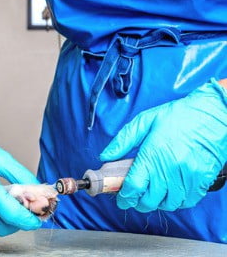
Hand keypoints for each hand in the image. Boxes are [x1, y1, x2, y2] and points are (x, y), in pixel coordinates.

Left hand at [100, 79, 226, 211]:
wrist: (212, 115)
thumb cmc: (178, 116)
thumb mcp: (144, 121)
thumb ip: (122, 140)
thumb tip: (106, 156)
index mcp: (153, 155)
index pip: (134, 187)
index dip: (124, 197)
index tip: (121, 199)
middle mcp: (170, 170)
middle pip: (149, 200)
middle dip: (138, 202)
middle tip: (134, 195)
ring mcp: (188, 177)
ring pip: (168, 204)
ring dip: (157, 202)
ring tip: (151, 192)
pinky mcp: (202, 181)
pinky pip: (186, 201)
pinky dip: (176, 201)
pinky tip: (170, 191)